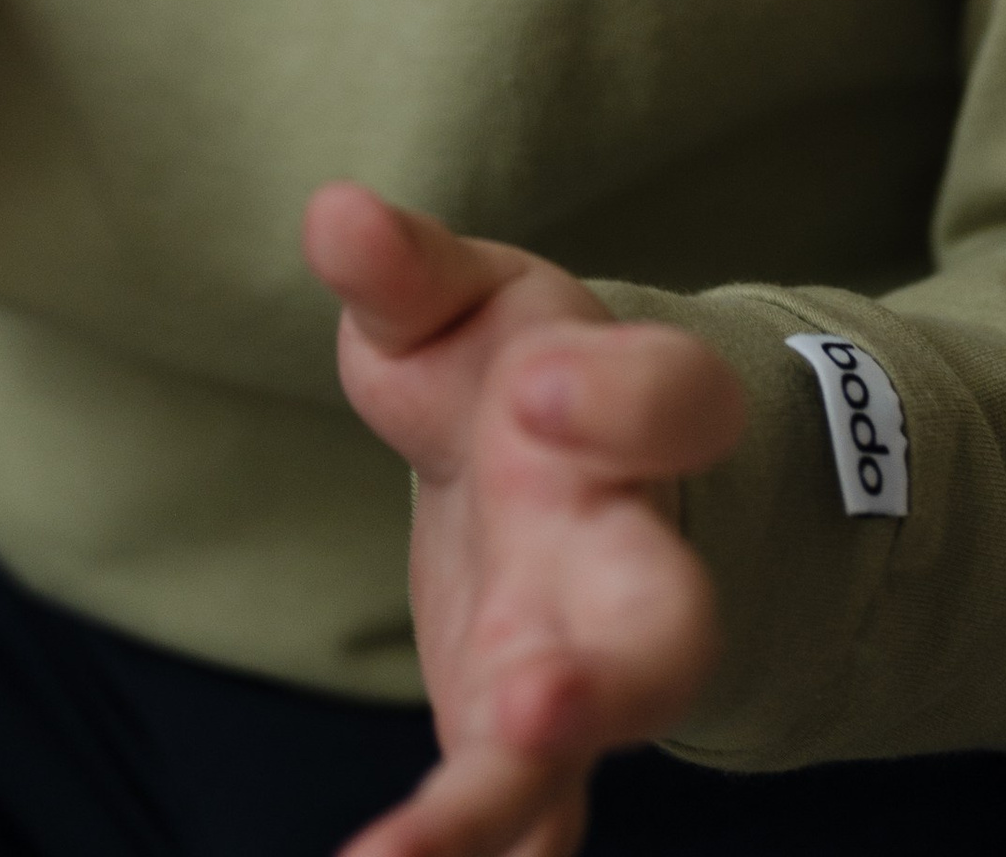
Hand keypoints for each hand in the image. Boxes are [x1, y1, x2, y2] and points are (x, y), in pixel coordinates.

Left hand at [305, 184, 743, 856]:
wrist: (544, 460)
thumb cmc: (495, 366)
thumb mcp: (454, 298)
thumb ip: (400, 268)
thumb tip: (331, 214)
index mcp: (617, 417)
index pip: (674, 400)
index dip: (617, 400)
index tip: (532, 394)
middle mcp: (622, 553)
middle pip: (668, 630)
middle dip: (614, 679)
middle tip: (534, 707)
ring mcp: (584, 663)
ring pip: (582, 754)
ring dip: (503, 804)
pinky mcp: (528, 742)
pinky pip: (518, 816)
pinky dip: (462, 850)